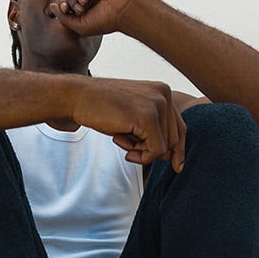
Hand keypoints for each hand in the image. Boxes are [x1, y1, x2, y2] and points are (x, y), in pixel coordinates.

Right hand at [71, 77, 186, 171]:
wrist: (78, 97)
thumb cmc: (103, 109)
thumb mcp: (133, 115)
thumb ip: (154, 128)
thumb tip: (172, 156)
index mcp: (163, 91)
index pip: (180, 127)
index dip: (178, 149)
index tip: (177, 166)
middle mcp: (164, 94)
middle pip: (174, 139)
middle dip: (151, 149)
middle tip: (128, 144)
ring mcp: (157, 104)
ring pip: (165, 147)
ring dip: (142, 151)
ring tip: (121, 139)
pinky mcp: (148, 117)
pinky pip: (156, 150)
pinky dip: (140, 156)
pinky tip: (120, 141)